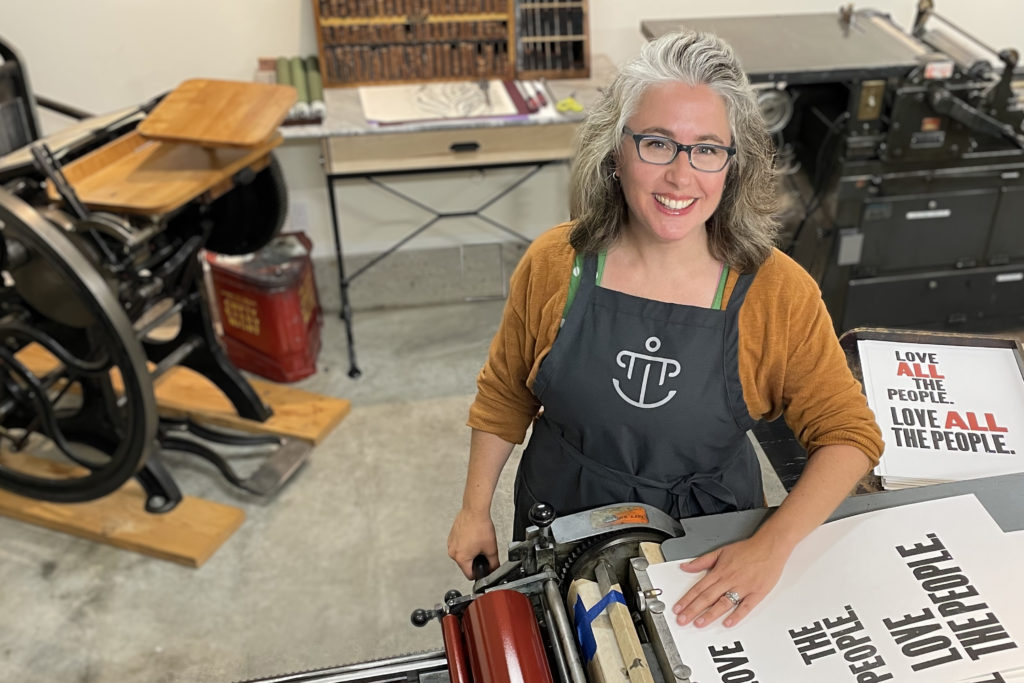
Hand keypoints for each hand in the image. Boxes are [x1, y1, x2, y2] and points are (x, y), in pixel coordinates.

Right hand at [447, 508, 498, 578]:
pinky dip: (465, 544)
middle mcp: (453, 552)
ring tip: (477, 541)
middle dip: (475, 560)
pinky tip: (473, 537)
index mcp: (461, 558)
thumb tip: (494, 570)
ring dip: (470, 552)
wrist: (475, 510)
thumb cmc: (480, 526)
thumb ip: (493, 564)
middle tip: (482, 550)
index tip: (483, 568)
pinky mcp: (451, 536)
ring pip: (462, 555)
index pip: (469, 575)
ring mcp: (450, 543)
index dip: (479, 573)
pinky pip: (459, 546)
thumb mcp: (491, 549)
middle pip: (465, 565)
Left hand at [671, 533, 790, 627]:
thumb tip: (686, 566)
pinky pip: (745, 606)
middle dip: (693, 610)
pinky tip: (728, 623)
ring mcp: (743, 587)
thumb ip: (702, 561)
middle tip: (683, 620)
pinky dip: (737, 615)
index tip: (678, 608)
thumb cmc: (747, 549)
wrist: (769, 546)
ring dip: (710, 615)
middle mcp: (729, 580)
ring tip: (699, 623)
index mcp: (720, 571)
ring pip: (723, 603)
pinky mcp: (756, 593)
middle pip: (707, 597)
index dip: (687, 599)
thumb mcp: (721, 551)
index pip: (699, 588)